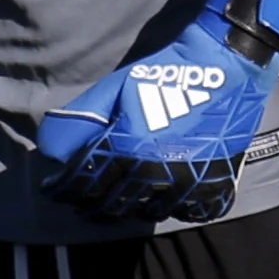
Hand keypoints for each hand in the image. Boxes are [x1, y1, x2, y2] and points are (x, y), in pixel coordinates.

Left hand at [36, 0, 278, 224]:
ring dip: (126, 209)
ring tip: (115, 201)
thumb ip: (82, 121)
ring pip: (146, 213)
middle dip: (89, 204)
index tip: (53, 189)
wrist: (224, 65)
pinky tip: (156, 201)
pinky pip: (186, 212)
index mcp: (128, 150)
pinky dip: (169, 209)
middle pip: (111, 206)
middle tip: (79, 200)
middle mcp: (157, 174)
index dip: (62, 189)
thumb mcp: (115, 88)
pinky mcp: (215, 184)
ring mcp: (189, 183)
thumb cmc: (165, 72)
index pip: (84, 184)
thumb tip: (53, 151)